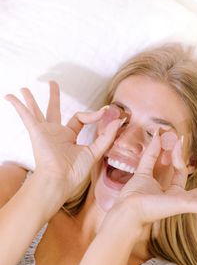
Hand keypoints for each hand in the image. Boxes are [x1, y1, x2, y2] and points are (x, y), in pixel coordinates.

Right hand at [5, 81, 122, 199]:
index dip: (94, 115)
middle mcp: (55, 133)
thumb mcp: (95, 151)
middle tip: (53, 84)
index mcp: (69, 137)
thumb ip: (106, 136)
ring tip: (24, 89)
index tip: (106, 111)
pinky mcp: (36, 132)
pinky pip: (26, 116)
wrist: (59, 180)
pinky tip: (9, 96)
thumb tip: (118, 120)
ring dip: (30, 100)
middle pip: (54, 110)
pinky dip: (18, 106)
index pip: (80, 118)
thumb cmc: (75, 171)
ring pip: (37, 111)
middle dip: (54, 97)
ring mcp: (44, 132)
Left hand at [112, 132, 196, 227]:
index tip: (178, 138)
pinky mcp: (185, 204)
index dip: (178, 153)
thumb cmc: (132, 196)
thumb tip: (158, 134)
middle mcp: (180, 197)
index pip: (180, 168)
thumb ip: (152, 153)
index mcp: (170, 190)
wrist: (127, 208)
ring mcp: (184, 202)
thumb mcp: (143, 169)